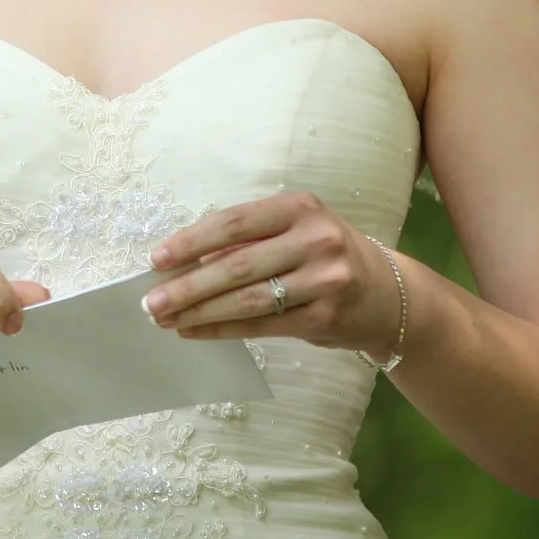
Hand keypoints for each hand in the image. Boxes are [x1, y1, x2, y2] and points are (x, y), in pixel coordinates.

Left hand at [144, 191, 399, 353]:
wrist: (387, 294)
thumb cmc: (324, 257)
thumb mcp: (294, 232)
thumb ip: (247, 242)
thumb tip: (183, 263)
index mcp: (300, 208)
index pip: (234, 222)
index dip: (191, 241)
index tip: (157, 259)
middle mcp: (316, 240)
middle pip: (238, 265)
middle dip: (188, 285)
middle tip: (151, 301)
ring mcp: (325, 280)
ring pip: (248, 299)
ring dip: (200, 311)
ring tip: (166, 319)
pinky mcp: (326, 317)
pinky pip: (263, 325)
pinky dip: (223, 329)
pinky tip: (196, 330)